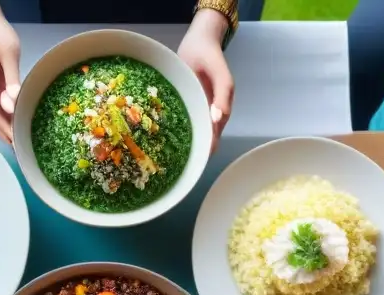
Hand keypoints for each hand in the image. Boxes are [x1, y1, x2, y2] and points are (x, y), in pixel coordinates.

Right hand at [0, 7, 20, 142]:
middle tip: (23, 145)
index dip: (3, 126)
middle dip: (5, 129)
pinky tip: (17, 125)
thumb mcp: (9, 53)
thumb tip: (13, 103)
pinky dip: (5, 115)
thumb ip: (12, 78)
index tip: (16, 139)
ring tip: (23, 138)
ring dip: (6, 124)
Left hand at [178, 8, 233, 151]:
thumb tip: (218, 118)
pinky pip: (179, 119)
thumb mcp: (221, 73)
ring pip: (190, 131)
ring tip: (166, 157)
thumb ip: (223, 94)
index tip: (195, 163)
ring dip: (182, 142)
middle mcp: (207, 113)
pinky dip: (172, 128)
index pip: (214, 138)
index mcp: (220, 111)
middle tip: (175, 165)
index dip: (206, 151)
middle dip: (191, 151)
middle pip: (201, 139)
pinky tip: (160, 137)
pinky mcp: (184, 103)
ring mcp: (195, 109)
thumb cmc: (210, 56)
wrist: (199, 40)